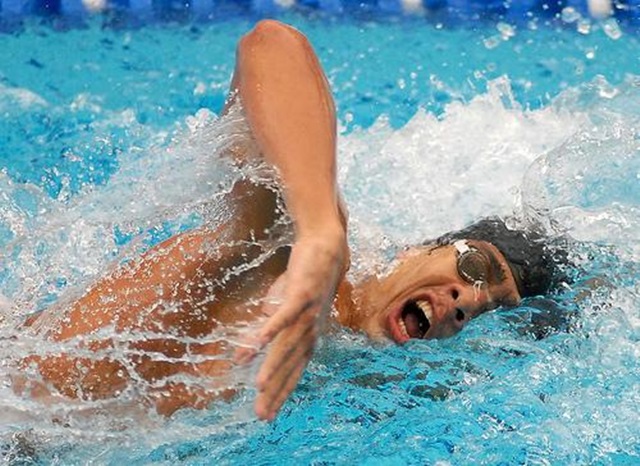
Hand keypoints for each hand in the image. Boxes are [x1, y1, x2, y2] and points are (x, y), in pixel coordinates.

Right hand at [252, 229, 347, 419]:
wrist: (326, 247)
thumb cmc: (304, 280)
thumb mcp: (283, 308)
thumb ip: (266, 330)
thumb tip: (244, 353)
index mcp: (307, 337)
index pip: (293, 371)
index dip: (281, 393)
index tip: (267, 415)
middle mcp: (310, 331)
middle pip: (289, 365)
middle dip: (275, 391)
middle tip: (261, 415)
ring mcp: (307, 313)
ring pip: (287, 345)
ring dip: (273, 366)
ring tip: (258, 387)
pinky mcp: (300, 294)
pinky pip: (283, 315)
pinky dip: (270, 329)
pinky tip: (255, 344)